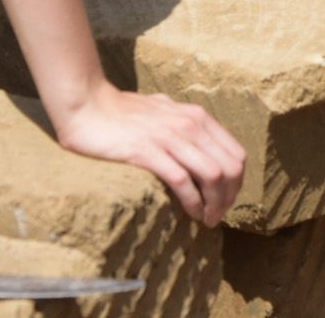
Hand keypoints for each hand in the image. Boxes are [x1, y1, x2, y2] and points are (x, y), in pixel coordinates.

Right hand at [52, 85, 245, 226]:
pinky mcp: (148, 151)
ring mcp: (170, 137)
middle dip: (229, 198)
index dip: (237, 183)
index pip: (236, 154)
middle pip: (230, 168)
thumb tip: (198, 141)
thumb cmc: (121, 111)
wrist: (87, 105)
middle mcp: (190, 124)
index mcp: (197, 117)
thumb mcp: (163, 110)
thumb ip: (182, 122)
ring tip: (207, 219)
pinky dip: (193, 202)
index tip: (225, 200)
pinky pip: (183, 181)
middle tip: (217, 216)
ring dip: (214, 204)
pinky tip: (191, 214)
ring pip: (213, 175)